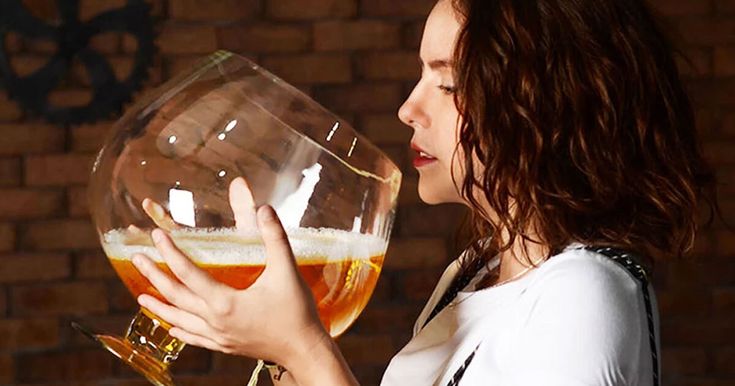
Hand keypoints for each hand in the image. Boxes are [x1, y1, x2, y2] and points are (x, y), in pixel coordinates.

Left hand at [131, 178, 327, 366]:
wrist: (304, 350)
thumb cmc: (296, 312)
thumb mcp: (287, 271)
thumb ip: (274, 238)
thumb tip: (265, 209)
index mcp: (225, 301)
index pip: (188, 273)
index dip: (170, 252)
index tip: (156, 235)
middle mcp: (216, 320)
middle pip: (176, 296)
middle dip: (155, 276)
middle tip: (137, 259)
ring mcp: (219, 336)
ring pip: (180, 320)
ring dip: (160, 307)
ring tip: (141, 298)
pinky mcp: (225, 346)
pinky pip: (194, 338)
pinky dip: (179, 330)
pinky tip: (172, 328)